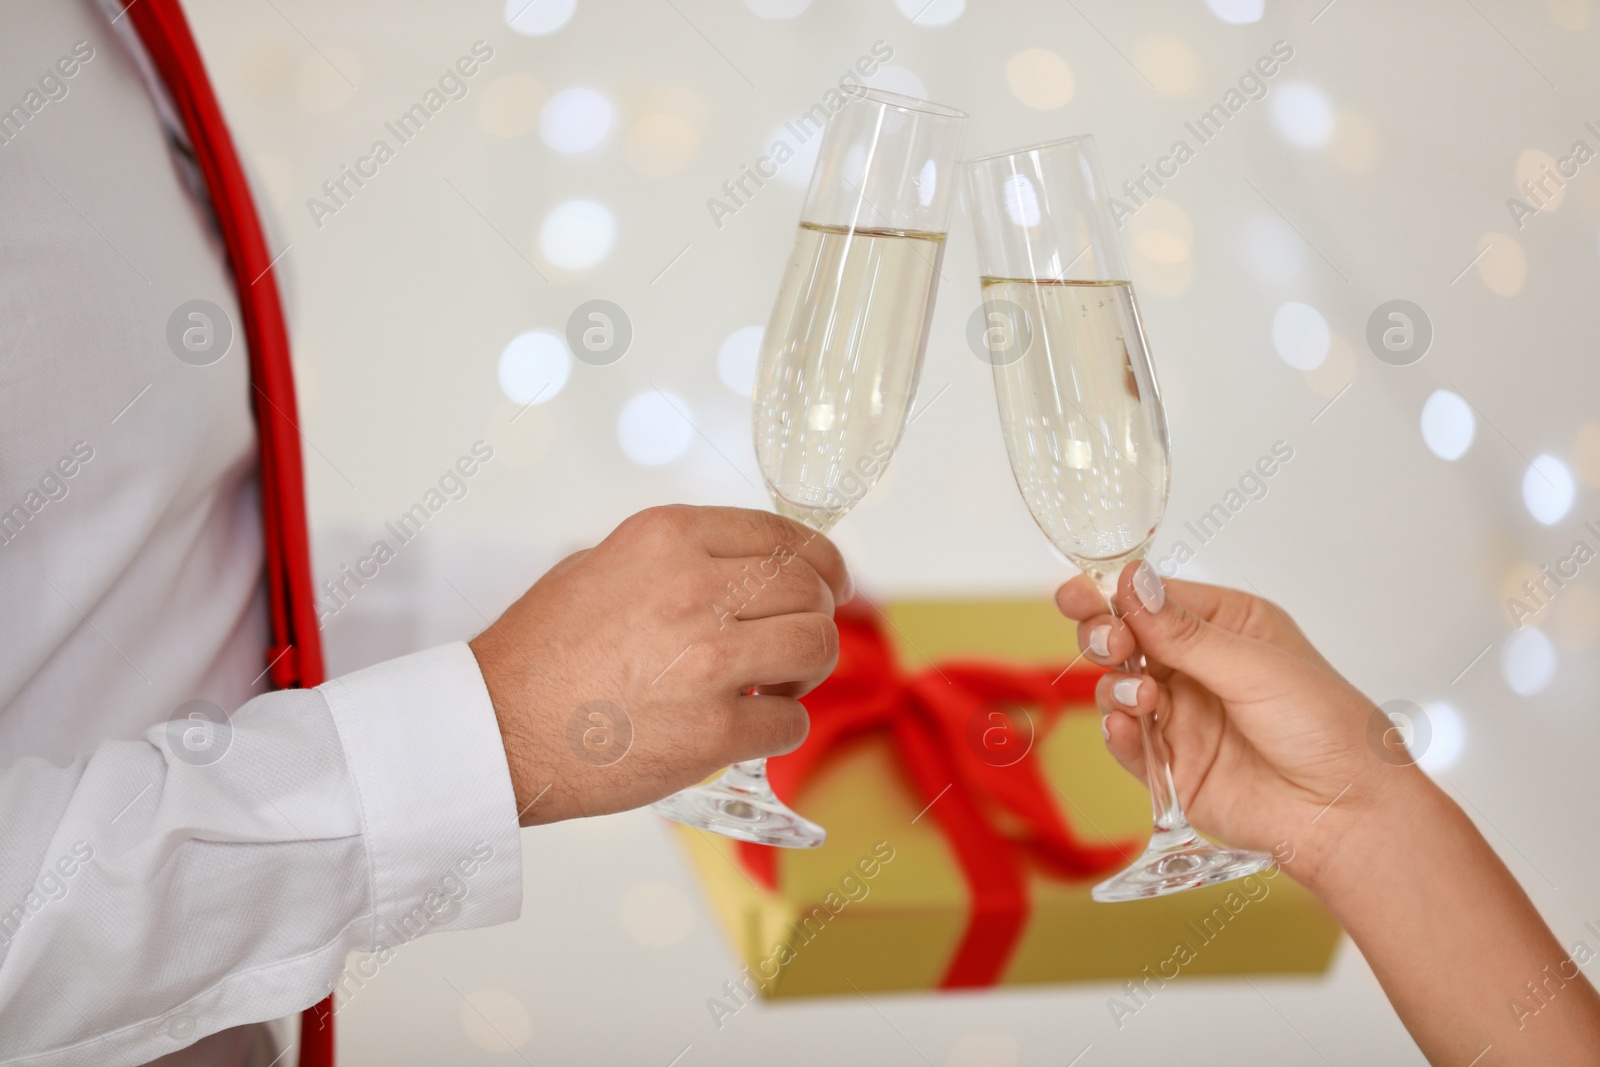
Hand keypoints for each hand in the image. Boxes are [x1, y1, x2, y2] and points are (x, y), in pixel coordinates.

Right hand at [470, 505, 850, 824]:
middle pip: (810, 588)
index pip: (781, 534)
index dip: (819, 562)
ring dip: (808, 669)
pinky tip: (747, 728)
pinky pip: (790, 723)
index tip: (831, 582)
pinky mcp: (713, 730)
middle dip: (817, 616)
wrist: (493, 730)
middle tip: (794, 645)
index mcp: (668, 538)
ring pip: (817, 645)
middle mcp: (694, 588)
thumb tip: (739, 568)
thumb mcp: (599, 566)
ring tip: (776, 685)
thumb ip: (672, 559)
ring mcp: (708, 660)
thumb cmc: (538, 655)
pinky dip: (780, 729)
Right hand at [1055, 560, 1422, 889]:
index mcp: (1226, 626)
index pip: (1153, 599)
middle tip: (1109, 643)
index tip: (1078, 595)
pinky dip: (1119, 733)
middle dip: (1105, 636)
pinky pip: (1127, 743)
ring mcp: (1182, 717)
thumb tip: (1131, 583)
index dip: (1112, 596)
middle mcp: (1198, 667)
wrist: (1346, 815)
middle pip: (1124, 639)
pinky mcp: (1171, 765)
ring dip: (1116, 686)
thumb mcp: (1255, 667)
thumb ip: (1184, 633)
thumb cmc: (1327, 729)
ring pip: (1118, 688)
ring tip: (1140, 694)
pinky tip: (1128, 727)